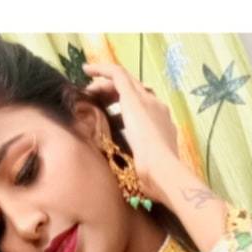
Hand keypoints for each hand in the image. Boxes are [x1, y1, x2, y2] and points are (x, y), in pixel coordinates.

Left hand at [80, 59, 181, 198]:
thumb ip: (141, 168)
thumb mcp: (147, 170)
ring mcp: (148, 101)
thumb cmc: (158, 179)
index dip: (126, 107)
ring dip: (104, 83)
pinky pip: (117, 74)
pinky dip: (101, 70)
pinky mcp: (134, 97)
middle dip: (114, 92)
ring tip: (88, 89)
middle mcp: (158, 108)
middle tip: (95, 97)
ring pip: (125, 81)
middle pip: (134, 91)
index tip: (111, 113)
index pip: (144, 108)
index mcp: (162, 126)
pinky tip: (86, 69)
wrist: (165, 173)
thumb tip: (136, 181)